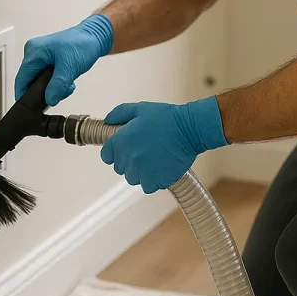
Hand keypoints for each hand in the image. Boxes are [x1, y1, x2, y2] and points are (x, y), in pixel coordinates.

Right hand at [14, 14, 113, 105]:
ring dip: (54, 87)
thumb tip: (49, 99)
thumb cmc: (83, 44)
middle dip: (45, 91)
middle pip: (30, 82)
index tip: (32, 107)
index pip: (21, 79)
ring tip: (68, 83)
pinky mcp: (48, 60)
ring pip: (40, 81)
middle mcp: (33, 53)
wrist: (95, 38)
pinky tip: (67, 81)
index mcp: (33, 52)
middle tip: (61, 91)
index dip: (24, 95)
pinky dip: (57, 83)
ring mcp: (40, 56)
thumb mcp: (70, 67)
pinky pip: (47, 78)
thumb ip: (57, 85)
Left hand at [100, 97, 227, 192]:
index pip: (107, 156)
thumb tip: (107, 120)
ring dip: (141, 172)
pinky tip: (161, 168)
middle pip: (121, 168)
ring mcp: (142, 171)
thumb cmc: (167, 118)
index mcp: (122, 140)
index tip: (126, 150)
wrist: (190, 129)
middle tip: (145, 152)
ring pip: (133, 179)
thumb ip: (120, 113)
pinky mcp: (156, 181)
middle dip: (130, 161)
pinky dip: (154, 180)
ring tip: (155, 160)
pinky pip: (148, 186)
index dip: (116, 153)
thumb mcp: (140, 108)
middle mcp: (129, 157)